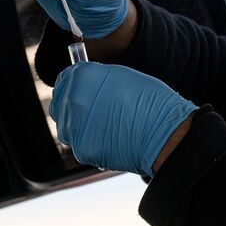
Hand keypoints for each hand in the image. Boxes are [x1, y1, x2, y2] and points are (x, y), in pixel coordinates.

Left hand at [49, 62, 196, 176]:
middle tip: (90, 110)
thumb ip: (97, 78)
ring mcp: (76, 126)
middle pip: (60, 103)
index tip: (79, 89)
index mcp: (83, 76)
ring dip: (78, 125)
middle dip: (71, 105)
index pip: (65, 78)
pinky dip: (90, 142)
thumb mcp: (123, 76)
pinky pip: (79, 145)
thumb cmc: (151, 102)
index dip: (72, 83)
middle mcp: (73, 99)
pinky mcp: (83, 149)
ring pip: (66, 127)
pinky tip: (108, 138)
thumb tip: (84, 81)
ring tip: (103, 125)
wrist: (166, 134)